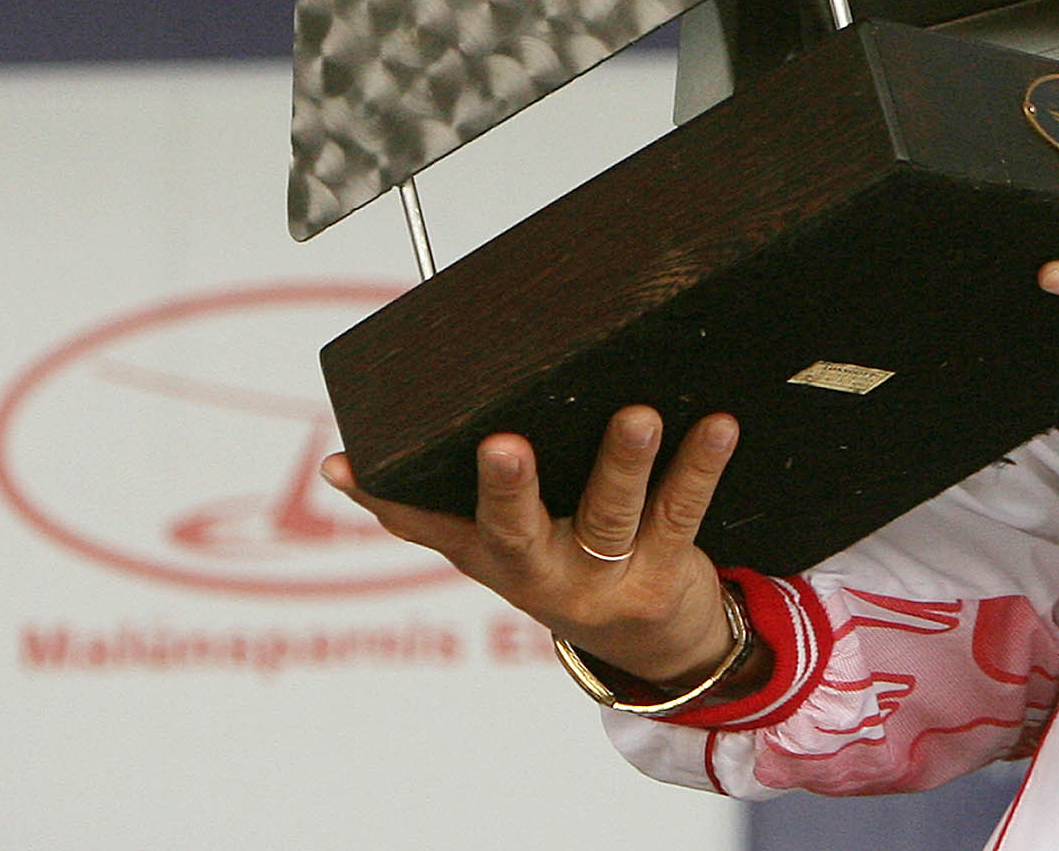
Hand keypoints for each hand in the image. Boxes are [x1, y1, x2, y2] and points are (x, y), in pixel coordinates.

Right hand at [323, 410, 756, 693]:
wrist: (655, 643)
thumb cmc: (563, 561)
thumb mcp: (496, 547)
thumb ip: (430, 504)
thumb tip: (342, 461)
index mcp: (490, 555)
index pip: (424, 524)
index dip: (383, 497)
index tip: (348, 462)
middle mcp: (539, 571)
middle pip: (515, 531)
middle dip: (506, 488)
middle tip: (501, 444)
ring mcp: (602, 576)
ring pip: (609, 515)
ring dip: (622, 462)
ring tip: (636, 414)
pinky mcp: (661, 569)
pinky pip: (682, 510)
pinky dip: (699, 465)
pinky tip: (716, 425)